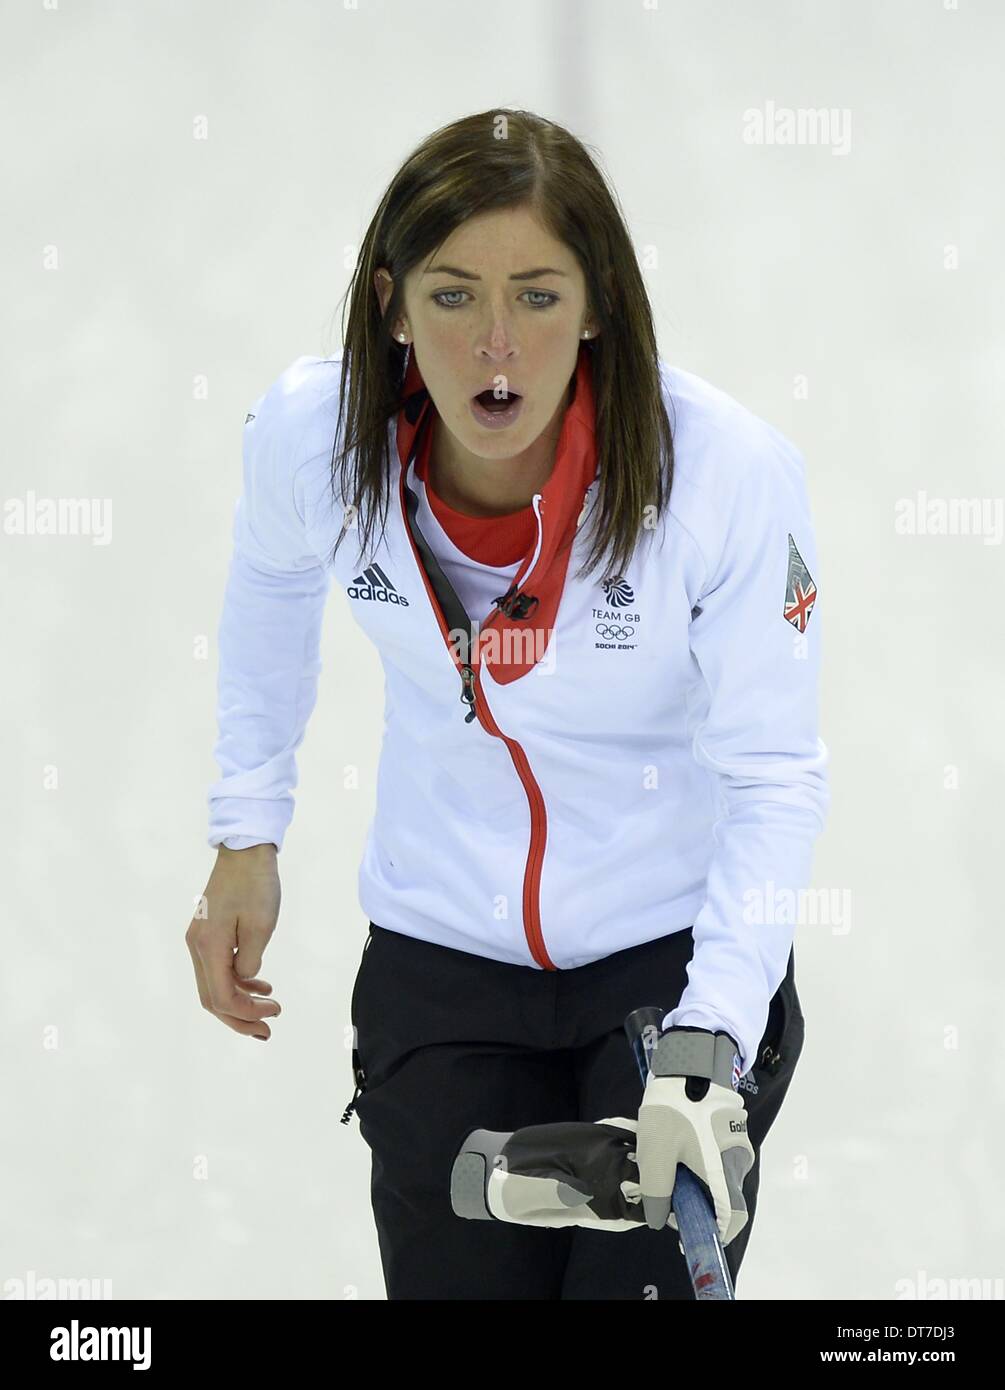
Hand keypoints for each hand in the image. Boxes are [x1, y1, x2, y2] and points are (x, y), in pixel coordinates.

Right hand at [185, 844, 282, 1040]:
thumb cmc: (256, 884)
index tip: (273, 1015)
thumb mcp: (262, 925)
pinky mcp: (208, 933)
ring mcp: (200, 940)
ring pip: (214, 985)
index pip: (222, 997)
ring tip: (269, 1010)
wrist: (244, 851)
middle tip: (267, 1031)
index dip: (246, 1013)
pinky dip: (238, 981)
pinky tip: (260, 985)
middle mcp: (197, 947)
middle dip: (239, 1018)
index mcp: (209, 947)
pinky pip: (219, 968)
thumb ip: (251, 960)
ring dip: (239, 1002)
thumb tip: (245, 979)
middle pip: (212, 998)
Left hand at [635, 1027, 753, 1244]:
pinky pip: (720, 1154)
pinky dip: (703, 1160)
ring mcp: (738, 1140)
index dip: (714, 1234)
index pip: (732, 1219)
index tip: (690, 1237)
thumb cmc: (674, 1108)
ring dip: (699, 1179)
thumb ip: (657, 1193)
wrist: (689, 1059)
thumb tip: (660, 1221)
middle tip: (669, 1194)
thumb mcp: (655, 1152)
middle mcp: (738, 1160)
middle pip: (724, 1197)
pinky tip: (679, 1145)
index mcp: (724, 1172)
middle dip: (699, 1203)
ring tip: (669, 1164)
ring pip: (720, 1174)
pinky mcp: (732, 1125)